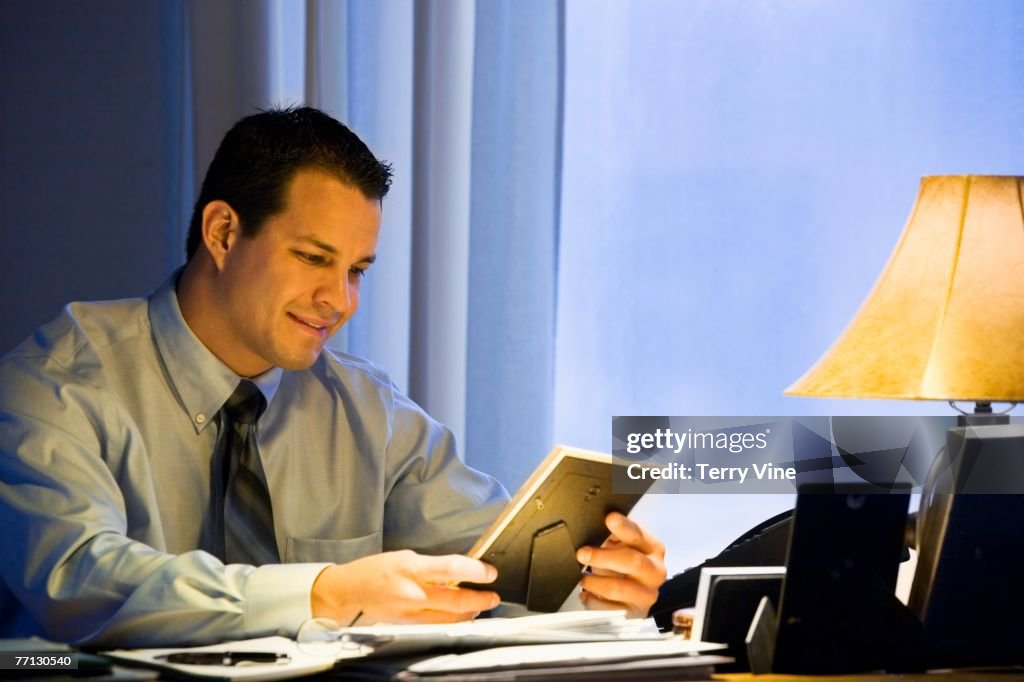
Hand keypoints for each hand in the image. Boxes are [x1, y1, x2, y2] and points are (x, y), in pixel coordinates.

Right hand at [310, 550, 499, 624]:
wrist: (347, 593)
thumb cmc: (374, 570)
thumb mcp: (404, 558)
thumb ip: (430, 567)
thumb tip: (456, 573)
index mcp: (411, 568)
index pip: (451, 568)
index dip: (475, 571)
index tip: (490, 572)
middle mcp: (412, 592)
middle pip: (456, 600)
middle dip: (480, 599)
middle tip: (493, 596)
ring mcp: (411, 612)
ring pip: (450, 617)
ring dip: (470, 613)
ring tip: (482, 606)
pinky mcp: (408, 625)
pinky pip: (437, 625)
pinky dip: (453, 621)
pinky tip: (461, 617)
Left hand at [575, 512, 666, 617]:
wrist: (634, 595)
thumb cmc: (625, 565)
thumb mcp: (622, 545)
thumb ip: (615, 534)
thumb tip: (596, 522)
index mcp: (653, 549)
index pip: (639, 535)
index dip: (624, 527)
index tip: (609, 519)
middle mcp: (655, 571)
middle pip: (632, 561)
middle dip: (603, 557)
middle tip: (582, 554)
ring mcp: (647, 595)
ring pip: (618, 588)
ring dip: (595, 582)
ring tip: (584, 579)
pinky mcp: (634, 614)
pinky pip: (609, 609)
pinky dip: (593, 601)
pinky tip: (587, 595)